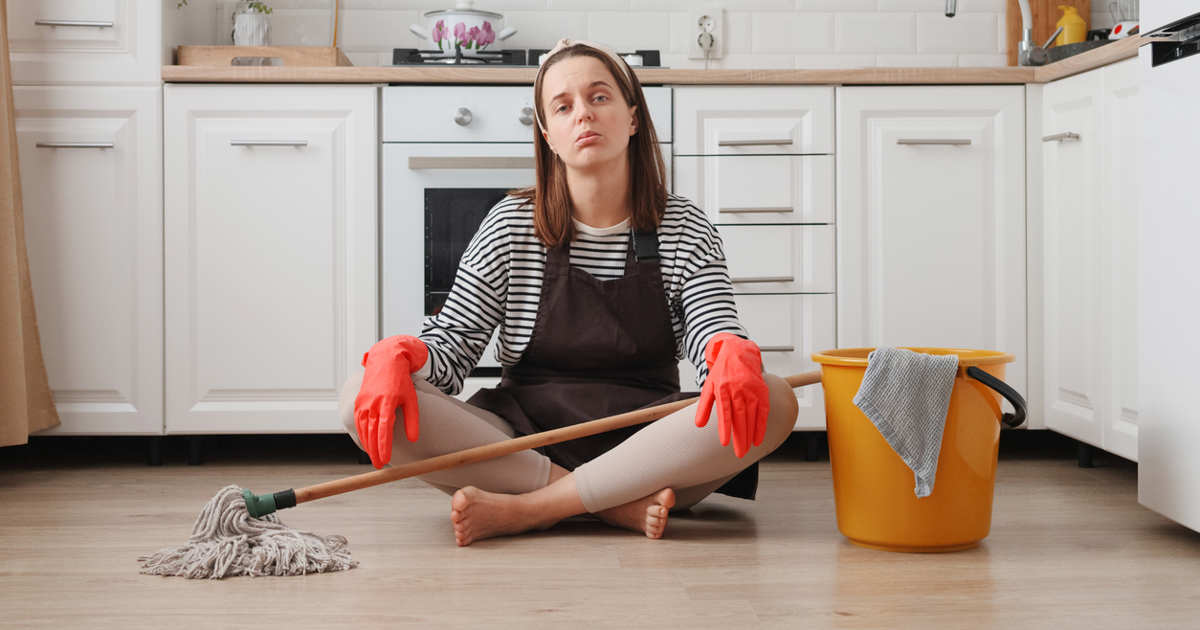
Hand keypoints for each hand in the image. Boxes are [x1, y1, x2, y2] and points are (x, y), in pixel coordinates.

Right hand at [354, 335, 428, 468]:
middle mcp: (373, 403)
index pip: (384, 429)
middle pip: (371, 432)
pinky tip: (366, 444)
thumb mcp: (411, 399)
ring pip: (363, 428)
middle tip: (379, 466)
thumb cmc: (402, 382)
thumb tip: (413, 439)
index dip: (384, 445)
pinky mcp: (359, 401)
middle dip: (374, 450)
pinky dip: (361, 434)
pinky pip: (358, 421)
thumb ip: (412, 420)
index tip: (386, 459)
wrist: (386, 362)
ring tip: (373, 458)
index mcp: (388, 402)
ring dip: (367, 444)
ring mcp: (363, 402)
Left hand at [695, 333, 769, 457]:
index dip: (725, 428)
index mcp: (723, 388)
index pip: (725, 412)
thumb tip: (698, 425)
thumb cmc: (722, 372)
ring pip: (752, 416)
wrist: (738, 353)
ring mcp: (752, 390)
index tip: (725, 443)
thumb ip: (704, 406)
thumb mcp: (709, 386)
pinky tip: (758, 439)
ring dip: (750, 434)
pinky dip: (761, 426)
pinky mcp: (762, 391)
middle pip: (740, 417)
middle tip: (739, 453)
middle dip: (740, 437)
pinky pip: (763, 411)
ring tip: (747, 449)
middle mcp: (738, 389)